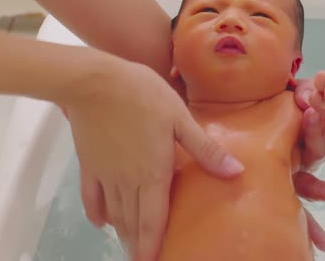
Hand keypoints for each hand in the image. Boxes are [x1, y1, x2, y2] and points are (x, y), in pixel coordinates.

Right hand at [61, 53, 243, 260]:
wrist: (95, 81)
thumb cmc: (142, 95)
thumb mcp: (180, 118)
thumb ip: (205, 149)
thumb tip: (236, 171)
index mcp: (153, 173)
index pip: (153, 221)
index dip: (153, 246)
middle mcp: (127, 181)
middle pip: (133, 222)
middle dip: (139, 244)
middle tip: (144, 258)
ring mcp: (105, 175)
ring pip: (114, 213)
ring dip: (123, 232)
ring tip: (129, 244)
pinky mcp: (88, 164)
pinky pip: (91, 197)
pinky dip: (97, 213)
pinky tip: (101, 222)